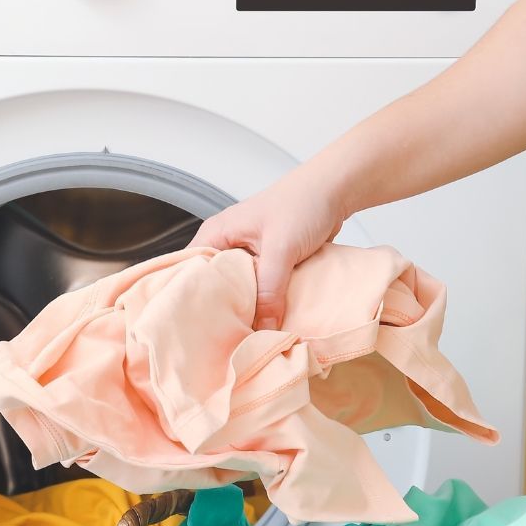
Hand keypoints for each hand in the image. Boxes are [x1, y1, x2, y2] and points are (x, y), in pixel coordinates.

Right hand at [188, 171, 345, 329]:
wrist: (336, 190)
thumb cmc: (303, 202)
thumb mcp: (281, 248)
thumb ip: (270, 290)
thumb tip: (263, 329)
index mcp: (216, 235)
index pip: (189, 272)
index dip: (193, 299)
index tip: (200, 326)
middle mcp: (226, 246)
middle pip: (213, 287)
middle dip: (222, 310)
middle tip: (226, 335)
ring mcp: (246, 256)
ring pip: (237, 291)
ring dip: (245, 308)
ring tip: (245, 332)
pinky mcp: (266, 264)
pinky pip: (258, 290)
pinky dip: (263, 303)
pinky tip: (266, 319)